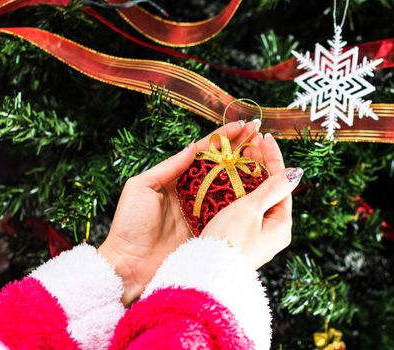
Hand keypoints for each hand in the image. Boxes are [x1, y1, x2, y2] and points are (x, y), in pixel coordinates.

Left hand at [98, 120, 259, 304]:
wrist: (130, 267)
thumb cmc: (129, 225)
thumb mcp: (141, 187)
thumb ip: (169, 166)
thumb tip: (194, 146)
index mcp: (176, 179)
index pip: (204, 152)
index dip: (224, 138)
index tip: (243, 125)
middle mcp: (193, 193)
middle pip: (222, 166)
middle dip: (241, 149)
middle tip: (260, 136)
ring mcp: (204, 211)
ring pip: (230, 185)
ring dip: (247, 170)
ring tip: (265, 154)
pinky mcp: (210, 229)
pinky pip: (231, 211)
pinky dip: (245, 198)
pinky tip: (260, 186)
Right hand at [201, 133, 302, 268]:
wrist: (206, 274)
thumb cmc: (229, 240)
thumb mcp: (252, 209)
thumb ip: (273, 188)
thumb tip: (296, 173)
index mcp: (281, 225)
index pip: (282, 184)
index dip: (274, 159)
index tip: (265, 139)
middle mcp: (273, 231)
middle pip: (271, 190)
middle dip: (261, 165)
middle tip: (251, 144)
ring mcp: (258, 236)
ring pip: (257, 199)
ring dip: (250, 176)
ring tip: (241, 155)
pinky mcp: (242, 239)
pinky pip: (246, 209)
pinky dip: (240, 192)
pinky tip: (231, 180)